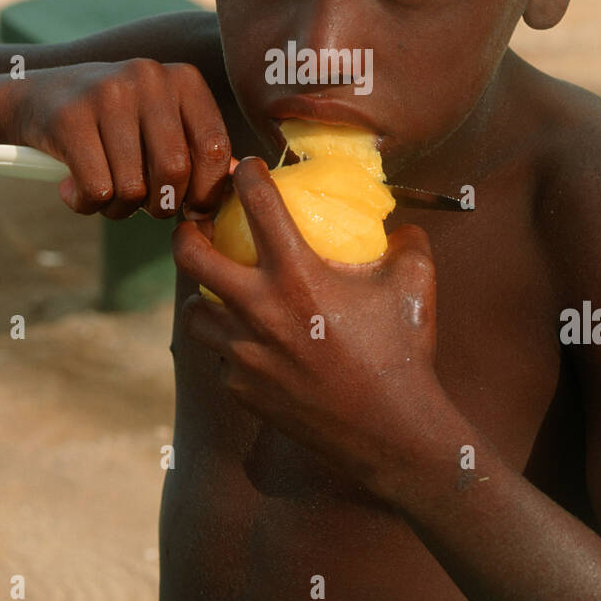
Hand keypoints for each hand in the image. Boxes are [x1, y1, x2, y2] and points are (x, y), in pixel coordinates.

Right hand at [5, 58, 230, 219]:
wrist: (34, 97)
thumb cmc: (113, 123)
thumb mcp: (161, 121)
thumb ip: (197, 148)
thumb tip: (241, 185)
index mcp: (183, 79)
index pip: (214, 148)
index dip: (206, 192)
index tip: (190, 209)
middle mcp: (149, 78)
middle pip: (175, 172)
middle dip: (161, 206)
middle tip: (144, 206)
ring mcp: (107, 94)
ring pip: (133, 187)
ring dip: (120, 209)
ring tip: (106, 194)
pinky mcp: (70, 118)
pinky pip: (97, 189)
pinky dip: (88, 205)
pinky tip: (74, 191)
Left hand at [172, 157, 443, 492]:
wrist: (392, 432)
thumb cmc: (405, 351)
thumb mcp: (415, 283)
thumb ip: (405, 242)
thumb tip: (397, 225)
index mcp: (297, 274)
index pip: (257, 203)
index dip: (246, 174)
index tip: (245, 168)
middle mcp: (258, 309)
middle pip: (190, 256)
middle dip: (185, 232)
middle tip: (196, 227)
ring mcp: (243, 353)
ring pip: (194, 313)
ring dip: (202, 296)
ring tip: (217, 291)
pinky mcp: (241, 389)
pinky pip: (221, 358)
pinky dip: (230, 346)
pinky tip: (251, 344)